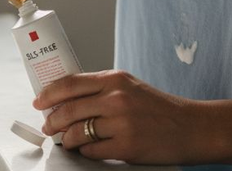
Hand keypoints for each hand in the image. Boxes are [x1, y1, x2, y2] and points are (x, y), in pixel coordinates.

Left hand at [34, 70, 204, 164]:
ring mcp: (121, 122)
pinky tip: (88, 150)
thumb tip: (69, 100)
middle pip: (68, 109)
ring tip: (67, 140)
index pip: (70, 83)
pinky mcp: (126, 146)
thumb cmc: (161, 109)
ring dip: (66, 139)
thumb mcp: (130, 88)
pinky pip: (92, 151)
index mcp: (115, 79)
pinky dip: (86, 152)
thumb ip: (102, 90)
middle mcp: (116, 98)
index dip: (49, 93)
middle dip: (52, 120)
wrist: (192, 128)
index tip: (39, 101)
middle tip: (48, 126)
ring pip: (77, 132)